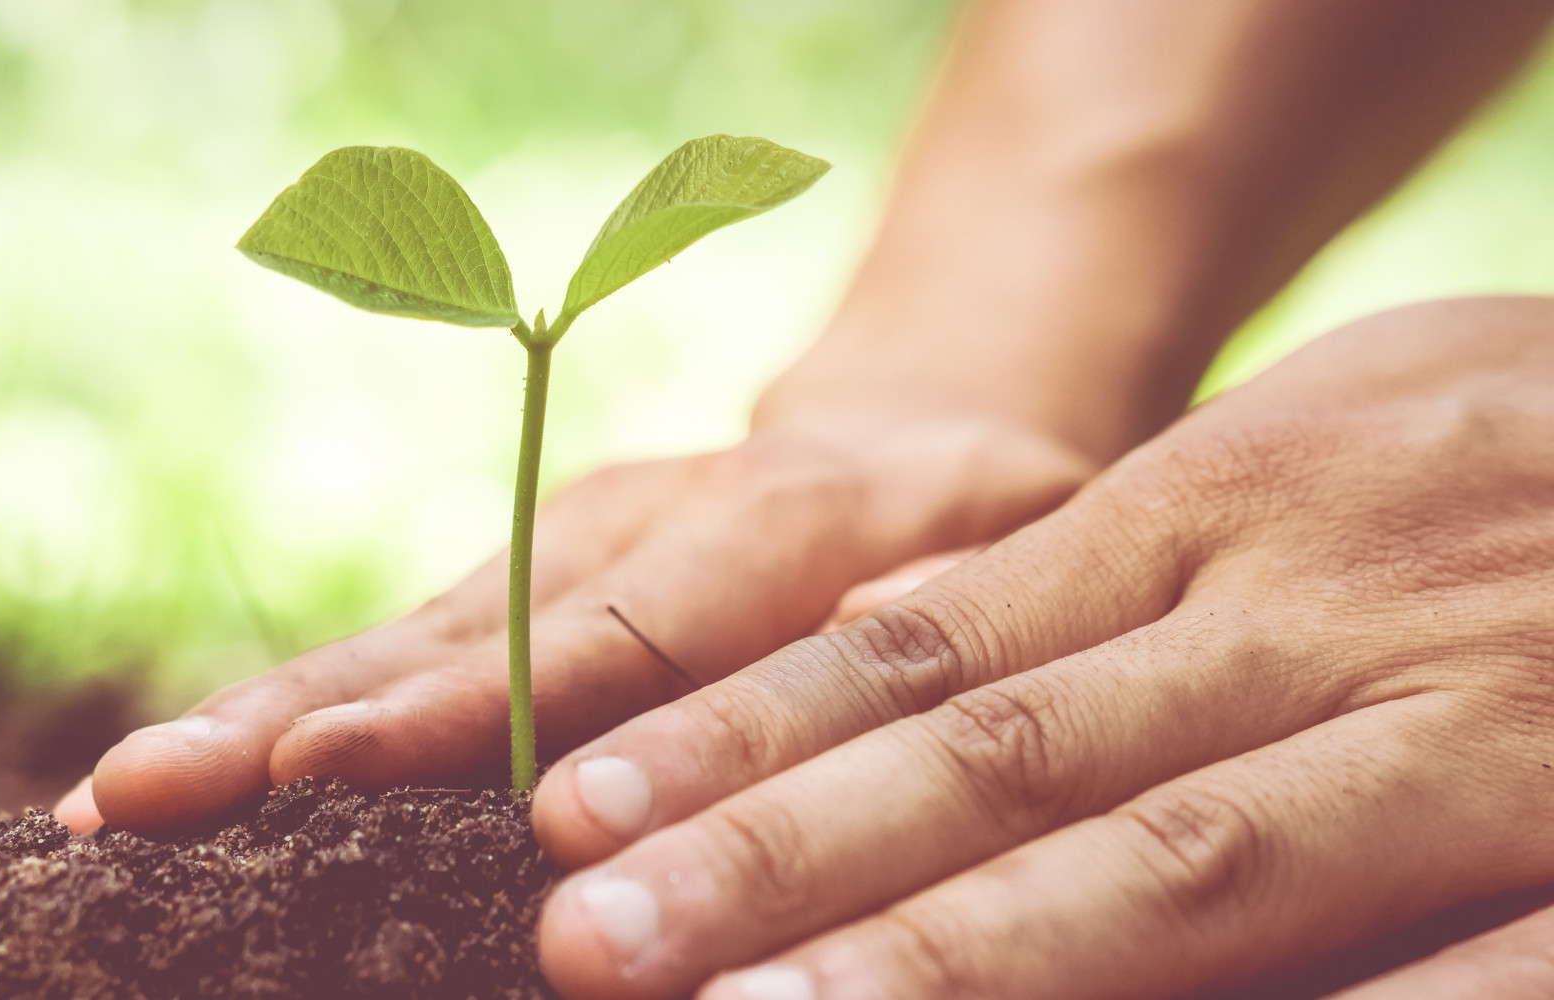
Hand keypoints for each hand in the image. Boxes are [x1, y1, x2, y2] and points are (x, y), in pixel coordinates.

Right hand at [56, 404, 1090, 832]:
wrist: (923, 422)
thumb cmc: (992, 513)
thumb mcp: (1024, 542)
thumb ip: (950, 606)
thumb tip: (872, 642)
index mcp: (764, 524)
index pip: (609, 633)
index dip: (474, 708)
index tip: (333, 770)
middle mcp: (632, 522)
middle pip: (455, 631)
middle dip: (300, 721)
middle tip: (147, 793)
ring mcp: (565, 541)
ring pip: (402, 636)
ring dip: (258, 718)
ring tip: (115, 798)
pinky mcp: (529, 567)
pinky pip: (406, 645)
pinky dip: (296, 713)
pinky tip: (185, 776)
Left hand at [530, 296, 1553, 999]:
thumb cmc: (1490, 446)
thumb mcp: (1290, 448)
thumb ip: (1093, 568)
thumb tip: (869, 649)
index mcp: (1211, 511)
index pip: (928, 644)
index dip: (743, 739)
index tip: (575, 810)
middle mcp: (1297, 616)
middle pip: (997, 757)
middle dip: (779, 859)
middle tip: (586, 939)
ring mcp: (1449, 730)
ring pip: (1162, 863)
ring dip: (947, 957)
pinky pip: (1436, 971)